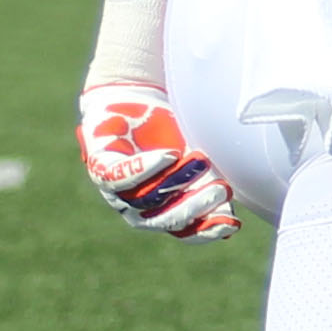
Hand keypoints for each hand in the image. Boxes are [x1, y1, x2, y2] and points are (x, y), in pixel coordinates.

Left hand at [77, 81, 239, 239]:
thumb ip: (209, 188)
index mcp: (163, 210)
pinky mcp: (100, 166)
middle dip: (193, 206)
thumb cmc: (172, 132)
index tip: (231, 223)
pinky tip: (168, 156)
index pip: (183, 231)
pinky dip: (144, 168)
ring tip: (202, 161)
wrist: (139, 98)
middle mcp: (136, 207)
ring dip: (174, 182)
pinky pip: (118, 176)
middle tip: (221, 189)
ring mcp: (115, 190)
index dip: (206, 230)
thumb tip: (230, 222)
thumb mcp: (196, 164)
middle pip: (162, 219)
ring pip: (143, 198)